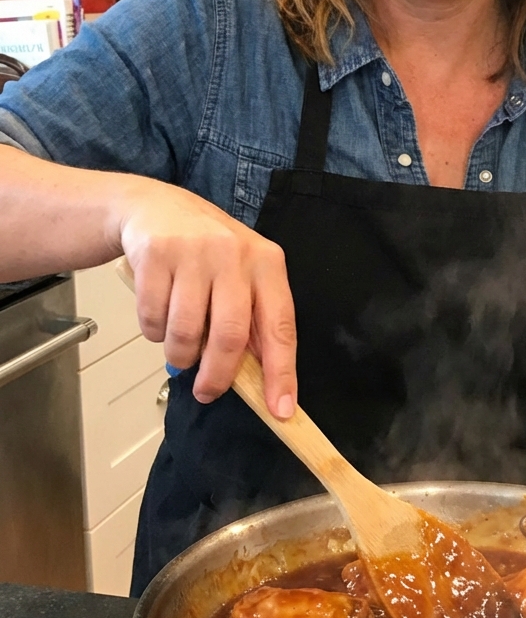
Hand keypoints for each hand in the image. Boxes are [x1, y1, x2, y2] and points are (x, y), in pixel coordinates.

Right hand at [117, 178, 295, 416]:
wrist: (156, 207)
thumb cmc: (208, 252)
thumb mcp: (242, 274)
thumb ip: (254, 320)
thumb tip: (262, 381)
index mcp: (267, 263)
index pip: (281, 327)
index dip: (281, 373)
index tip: (280, 410)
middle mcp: (234, 255)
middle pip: (230, 336)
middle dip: (217, 376)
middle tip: (208, 392)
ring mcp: (193, 253)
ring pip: (187, 333)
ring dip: (180, 356)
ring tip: (181, 349)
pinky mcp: (155, 255)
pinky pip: (153, 319)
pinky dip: (154, 333)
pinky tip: (160, 316)